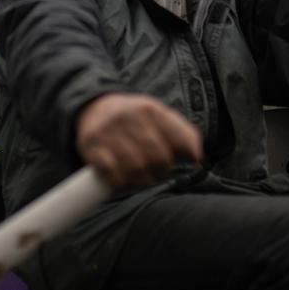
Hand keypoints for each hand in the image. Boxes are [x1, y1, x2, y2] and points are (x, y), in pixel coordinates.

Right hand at [75, 93, 202, 189]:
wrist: (91, 108)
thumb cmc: (133, 117)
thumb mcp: (159, 114)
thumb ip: (182, 132)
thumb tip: (196, 157)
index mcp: (148, 108)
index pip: (179, 139)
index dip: (188, 154)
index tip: (189, 159)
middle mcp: (127, 117)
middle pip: (158, 158)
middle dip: (162, 170)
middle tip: (157, 170)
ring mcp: (107, 132)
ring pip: (136, 169)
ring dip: (141, 180)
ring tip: (141, 176)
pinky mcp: (91, 147)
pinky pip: (113, 175)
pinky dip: (120, 181)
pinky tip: (122, 177)